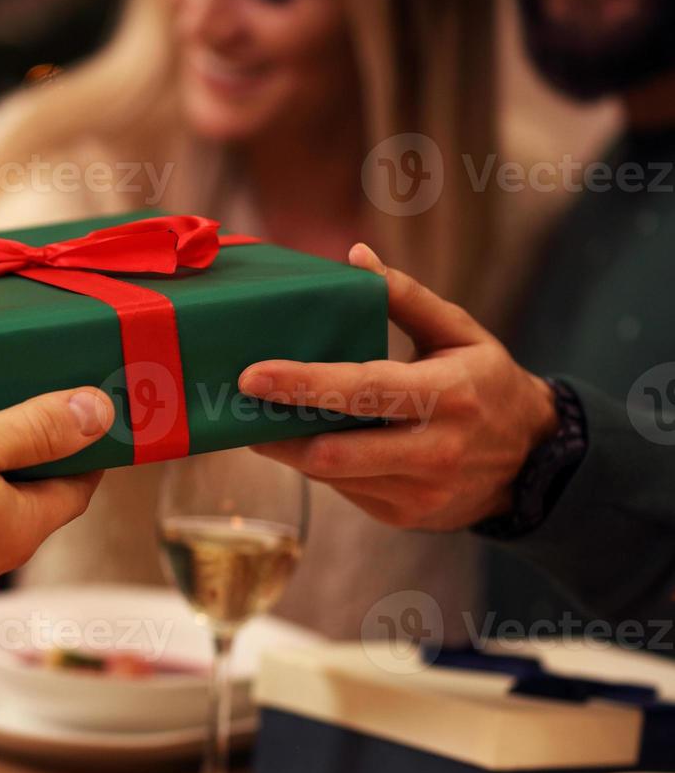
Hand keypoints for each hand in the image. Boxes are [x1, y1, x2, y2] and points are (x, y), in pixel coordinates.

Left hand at [237, 244, 557, 531]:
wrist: (535, 464)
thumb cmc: (488, 383)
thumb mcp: (462, 333)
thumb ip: (407, 296)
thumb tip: (353, 256)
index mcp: (448, 395)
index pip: (362, 390)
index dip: (303, 384)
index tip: (252, 376)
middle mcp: (434, 450)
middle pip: (334, 451)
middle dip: (276, 434)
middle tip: (236, 407)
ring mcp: (419, 491)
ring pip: (332, 476)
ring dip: (290, 450)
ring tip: (259, 420)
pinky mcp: (405, 516)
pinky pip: (344, 491)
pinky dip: (320, 466)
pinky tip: (307, 441)